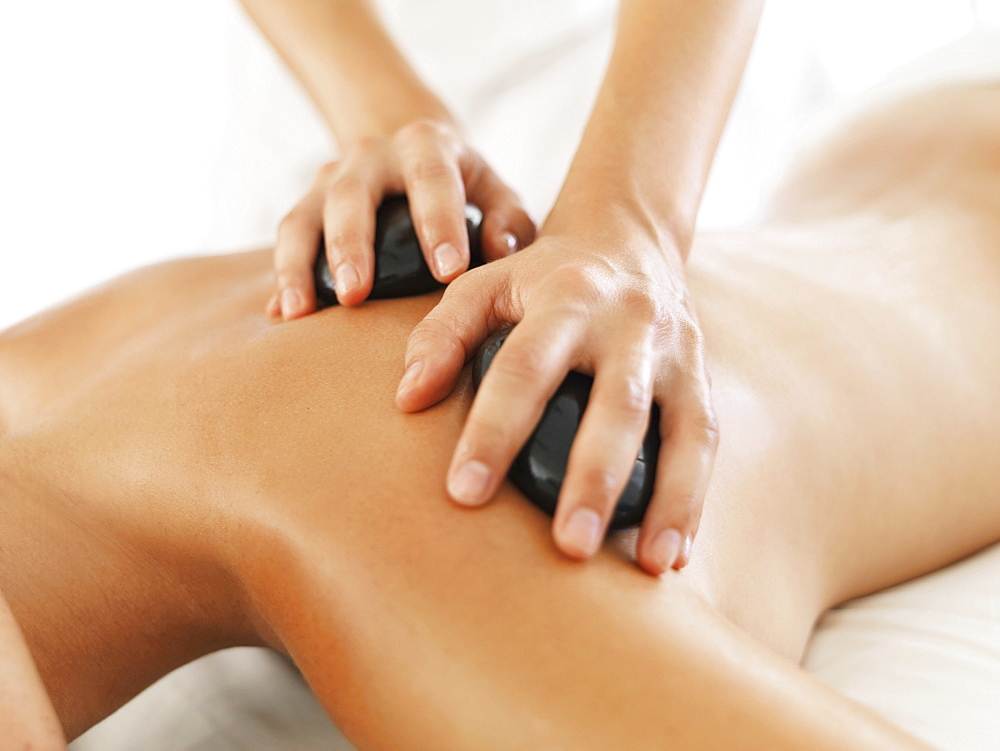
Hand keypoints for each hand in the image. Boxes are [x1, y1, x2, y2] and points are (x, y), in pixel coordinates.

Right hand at [267, 120, 535, 318]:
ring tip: (300, 312)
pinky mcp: (307, 204)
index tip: (449, 271)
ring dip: (299, 265)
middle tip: (355, 296)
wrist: (415, 153)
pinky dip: (282, 277)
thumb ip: (509, 220)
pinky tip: (281, 314)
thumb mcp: (496, 192)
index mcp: (426, 146)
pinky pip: (287, 238)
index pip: (432, 179)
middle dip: (350, 246)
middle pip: (351, 195)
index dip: (439, 223)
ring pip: (304, 216)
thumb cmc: (466, 188)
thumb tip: (502, 251)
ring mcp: (330, 178)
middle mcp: (371, 156)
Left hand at [396, 207, 718, 574]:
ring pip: (682, 428)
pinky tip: (673, 555)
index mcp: (565, 297)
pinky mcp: (700, 376)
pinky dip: (693, 498)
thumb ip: (443, 334)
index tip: (465, 493)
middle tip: (569, 547)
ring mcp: (674, 351)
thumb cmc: (542, 275)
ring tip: (650, 566)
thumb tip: (408, 399)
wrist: (629, 238)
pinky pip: (706, 440)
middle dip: (594, 478)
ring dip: (670, 498)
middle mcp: (628, 323)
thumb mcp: (486, 284)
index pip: (525, 368)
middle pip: (616, 405)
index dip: (494, 430)